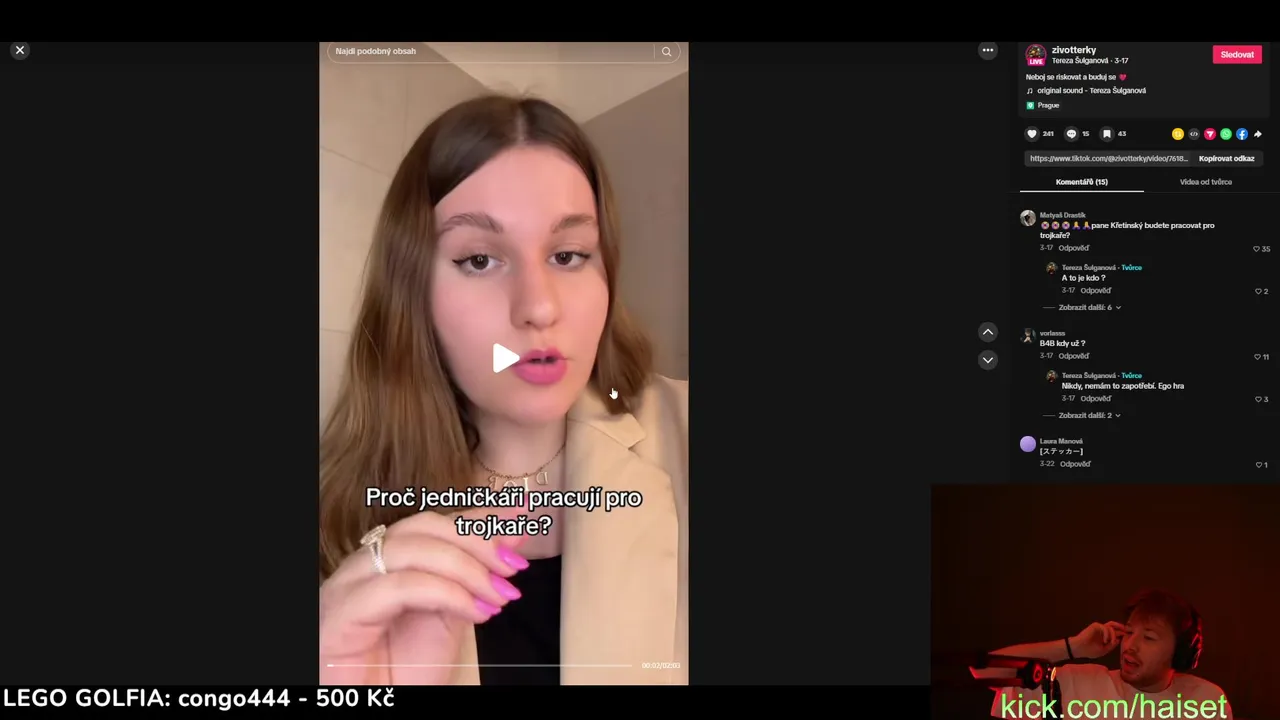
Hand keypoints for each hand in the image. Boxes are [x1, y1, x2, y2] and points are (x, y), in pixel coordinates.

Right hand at [319, 505, 531, 684]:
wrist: (375, 707)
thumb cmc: (404, 671)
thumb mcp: (451, 616)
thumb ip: (475, 576)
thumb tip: (513, 538)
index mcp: (387, 561)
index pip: (435, 523)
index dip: (479, 519)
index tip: (520, 522)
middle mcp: (363, 566)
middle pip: (422, 527)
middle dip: (476, 541)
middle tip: (511, 567)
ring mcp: (347, 585)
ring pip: (410, 549)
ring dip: (466, 568)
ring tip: (498, 595)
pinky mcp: (342, 612)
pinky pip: (399, 586)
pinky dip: (444, 593)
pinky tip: (474, 611)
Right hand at [1069, 621, 1127, 658]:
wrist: (1079, 649)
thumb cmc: (1090, 650)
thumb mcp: (1104, 650)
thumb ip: (1112, 645)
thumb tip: (1119, 639)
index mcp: (1105, 636)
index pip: (1116, 632)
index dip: (1122, 633)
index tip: (1128, 636)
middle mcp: (1103, 630)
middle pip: (1115, 625)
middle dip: (1122, 628)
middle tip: (1127, 631)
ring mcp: (1099, 627)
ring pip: (1111, 626)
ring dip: (1114, 634)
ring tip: (1111, 641)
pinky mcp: (1096, 626)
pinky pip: (1105, 628)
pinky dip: (1107, 634)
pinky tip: (1105, 640)